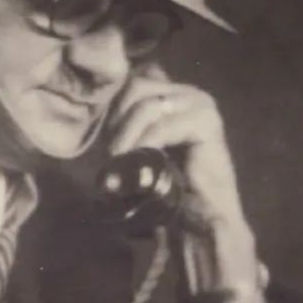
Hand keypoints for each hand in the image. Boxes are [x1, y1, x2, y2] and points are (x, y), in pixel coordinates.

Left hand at [106, 66, 265, 302]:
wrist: (199, 221)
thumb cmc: (166, 190)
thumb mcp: (135, 151)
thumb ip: (124, 126)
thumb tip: (97, 108)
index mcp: (172, 94)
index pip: (130, 82)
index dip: (113, 110)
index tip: (109, 145)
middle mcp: (187, 93)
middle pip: (135, 86)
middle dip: (118, 121)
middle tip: (114, 156)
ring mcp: (200, 105)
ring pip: (146, 104)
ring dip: (127, 135)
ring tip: (122, 162)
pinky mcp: (206, 122)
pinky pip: (163, 124)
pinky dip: (145, 143)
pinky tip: (139, 163)